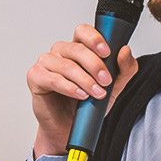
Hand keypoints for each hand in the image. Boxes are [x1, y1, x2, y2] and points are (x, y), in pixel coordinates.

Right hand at [27, 23, 137, 157]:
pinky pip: (53, 78)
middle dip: (95, 65)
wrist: (68, 129)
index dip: (94, 39)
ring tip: (96, 93)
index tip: (107, 52)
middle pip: (77, 48)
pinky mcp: (35, 77)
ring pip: (67, 65)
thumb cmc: (85, 106)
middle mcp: (60, 52)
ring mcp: (46, 63)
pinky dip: (69, 88)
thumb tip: (125, 51)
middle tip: (106, 80)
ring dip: (85, 80)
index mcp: (77, 49)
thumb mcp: (113, 88)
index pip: (83, 31)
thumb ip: (124, 69)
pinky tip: (80, 95)